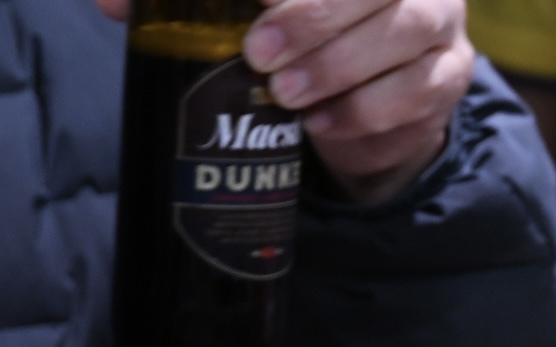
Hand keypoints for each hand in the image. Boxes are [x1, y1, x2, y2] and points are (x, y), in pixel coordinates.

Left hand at [94, 0, 474, 203]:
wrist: (364, 109)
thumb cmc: (297, 45)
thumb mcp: (244, 18)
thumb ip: (186, 5)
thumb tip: (112, 2)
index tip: (248, 2)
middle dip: (314, 14)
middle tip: (257, 53)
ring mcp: (434, 21)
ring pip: (404, 29)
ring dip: (338, 65)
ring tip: (284, 97)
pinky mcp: (443, 79)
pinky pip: (416, 89)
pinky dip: (363, 110)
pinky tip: (318, 125)